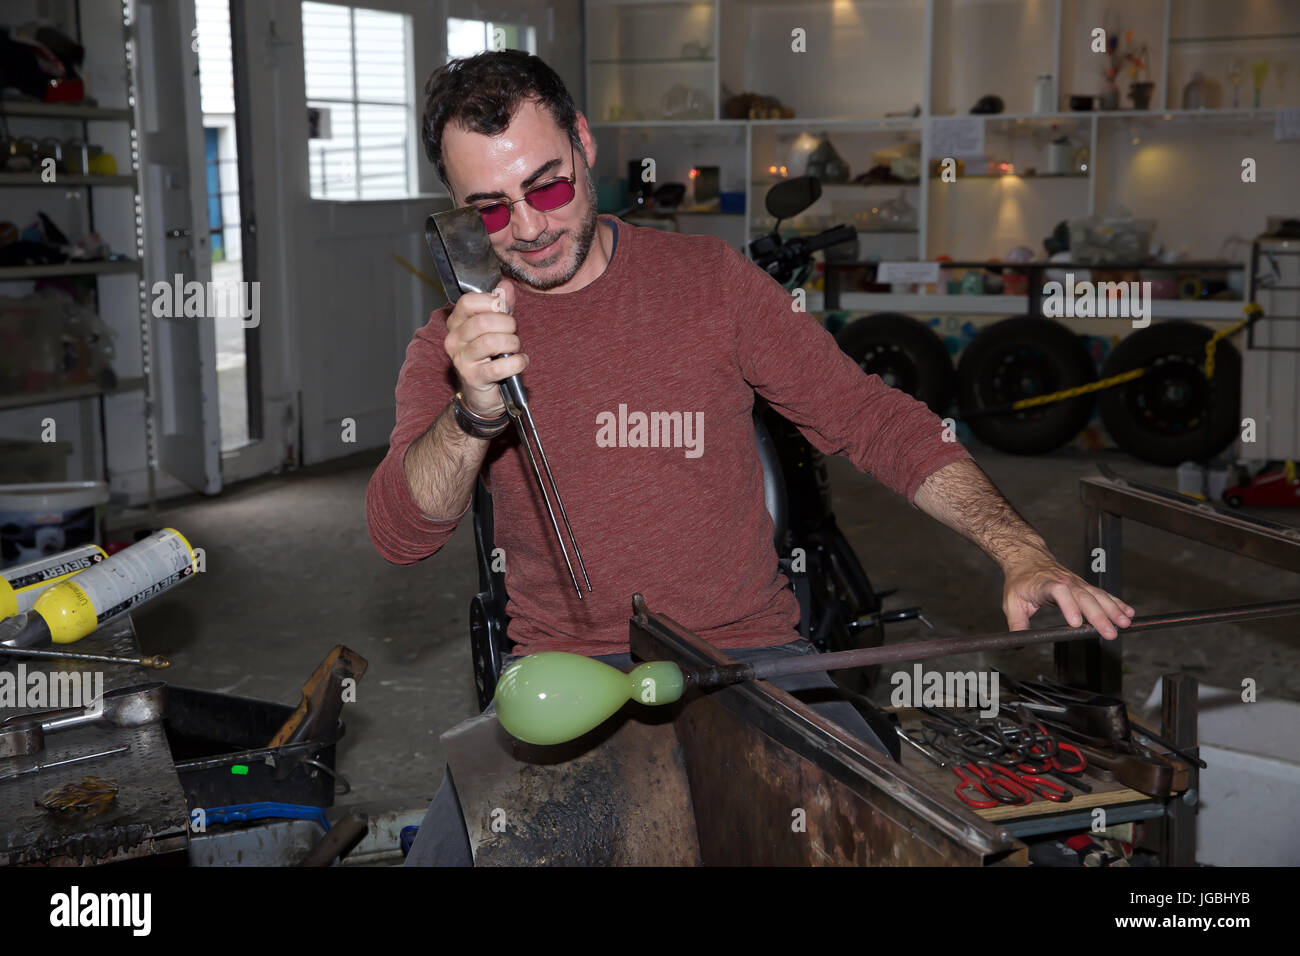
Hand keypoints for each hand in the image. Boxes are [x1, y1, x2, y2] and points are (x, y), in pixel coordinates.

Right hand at [443, 279, 526, 417]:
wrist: (481, 393)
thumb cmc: (490, 356)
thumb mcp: (496, 327)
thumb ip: (501, 305)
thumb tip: (505, 286)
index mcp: (456, 323)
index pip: (468, 302)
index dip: (491, 302)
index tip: (503, 310)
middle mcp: (454, 340)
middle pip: (483, 321)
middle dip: (507, 325)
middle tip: (513, 333)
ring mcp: (462, 360)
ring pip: (492, 342)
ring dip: (513, 344)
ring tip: (516, 349)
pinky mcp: (474, 377)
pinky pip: (499, 366)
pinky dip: (517, 363)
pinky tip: (520, 362)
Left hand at [1001, 552, 1134, 639]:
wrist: (1028, 558)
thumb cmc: (1021, 580)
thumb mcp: (1012, 602)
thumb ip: (1017, 624)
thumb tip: (1017, 645)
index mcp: (1045, 584)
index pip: (1059, 592)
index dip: (1069, 606)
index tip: (1075, 622)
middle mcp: (1065, 582)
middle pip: (1084, 597)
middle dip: (1099, 616)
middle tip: (1109, 632)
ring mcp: (1077, 583)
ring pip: (1097, 596)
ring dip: (1113, 610)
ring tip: (1125, 623)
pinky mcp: (1084, 586)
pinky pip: (1103, 594)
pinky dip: (1116, 603)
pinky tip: (1128, 612)